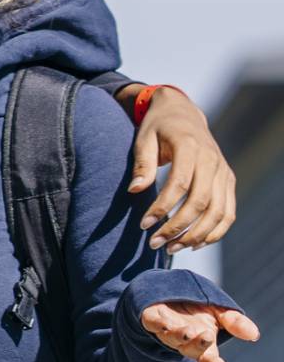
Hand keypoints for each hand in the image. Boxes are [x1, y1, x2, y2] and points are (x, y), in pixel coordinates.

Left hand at [127, 87, 236, 252]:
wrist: (183, 113)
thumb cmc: (158, 127)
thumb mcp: (144, 139)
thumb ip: (142, 164)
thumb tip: (134, 190)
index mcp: (190, 147)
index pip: (179, 184)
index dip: (162, 208)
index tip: (143, 225)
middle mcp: (212, 160)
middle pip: (201, 202)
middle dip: (177, 227)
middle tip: (154, 244)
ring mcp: (223, 171)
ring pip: (218, 212)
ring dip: (197, 235)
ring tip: (172, 248)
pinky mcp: (228, 180)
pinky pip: (228, 212)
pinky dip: (215, 232)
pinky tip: (195, 244)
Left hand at [139, 301, 259, 361]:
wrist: (168, 291)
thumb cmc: (196, 306)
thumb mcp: (219, 311)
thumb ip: (234, 323)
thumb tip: (254, 334)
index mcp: (202, 342)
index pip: (208, 358)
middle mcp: (184, 339)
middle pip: (190, 349)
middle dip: (198, 345)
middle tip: (207, 335)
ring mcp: (166, 330)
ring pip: (171, 338)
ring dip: (179, 335)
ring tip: (189, 331)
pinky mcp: (150, 317)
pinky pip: (152, 323)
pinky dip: (157, 322)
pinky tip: (164, 321)